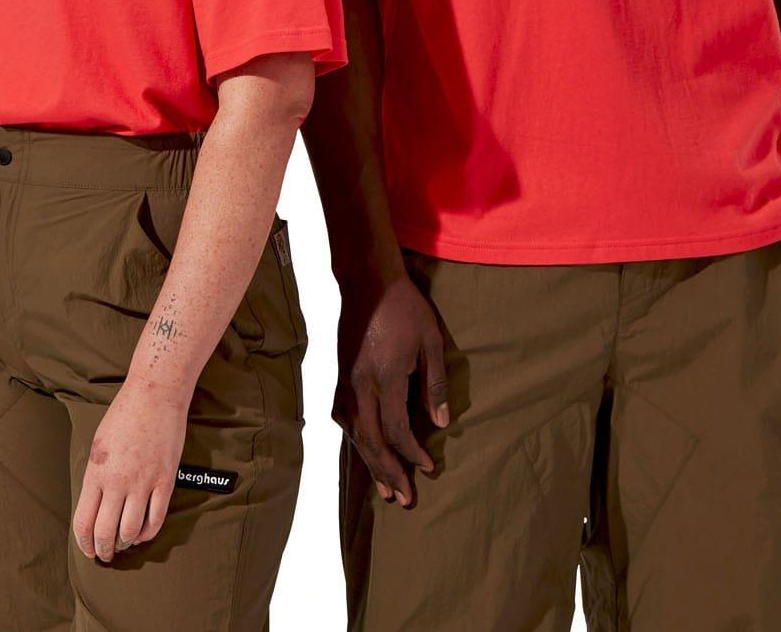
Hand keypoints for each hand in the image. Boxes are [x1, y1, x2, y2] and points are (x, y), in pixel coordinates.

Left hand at [73, 382, 187, 561]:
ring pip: (131, 531)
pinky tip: (144, 533)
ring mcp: (143, 482)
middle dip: (104, 550)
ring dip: (126, 543)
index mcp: (96, 473)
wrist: (155, 393)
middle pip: (106, 533)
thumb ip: (96, 477)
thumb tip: (96, 506)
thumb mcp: (98, 445)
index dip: (85, 544)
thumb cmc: (125, 414)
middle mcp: (118, 482)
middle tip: (106, 554)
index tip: (89, 550)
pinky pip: (156, 518)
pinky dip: (148, 533)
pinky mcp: (165, 480)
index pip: (84, 523)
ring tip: (125, 544)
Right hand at [334, 269, 448, 507]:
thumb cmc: (405, 307)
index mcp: (385, 377)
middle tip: (403, 499)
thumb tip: (441, 423)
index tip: (427, 468)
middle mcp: (360, 385)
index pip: (397, 429)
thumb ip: (435, 383)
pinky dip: (355, 439)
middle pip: (371, 440)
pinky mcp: (340, 375)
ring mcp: (346, 381)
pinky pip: (344, 418)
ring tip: (383, 487)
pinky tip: (363, 448)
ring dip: (369, 461)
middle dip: (388, 471)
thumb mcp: (431, 341)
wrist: (367, 280)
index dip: (412, 453)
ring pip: (354, 433)